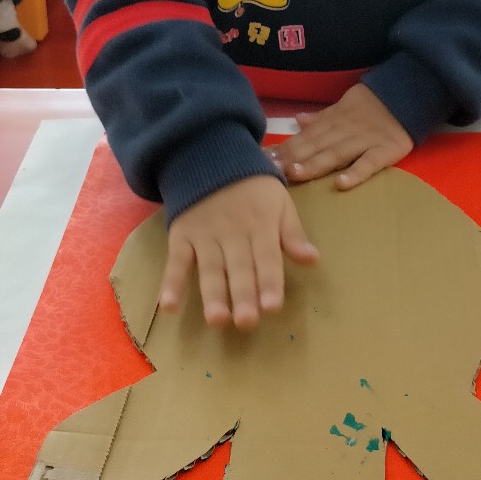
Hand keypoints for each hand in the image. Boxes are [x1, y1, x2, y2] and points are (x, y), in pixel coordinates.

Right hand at [159, 175, 318, 329]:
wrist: (211, 157)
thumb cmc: (254, 188)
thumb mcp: (280, 203)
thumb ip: (293, 233)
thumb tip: (312, 259)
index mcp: (260, 225)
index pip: (266, 257)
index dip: (269, 282)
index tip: (272, 307)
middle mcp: (233, 233)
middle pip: (238, 268)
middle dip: (243, 295)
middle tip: (247, 322)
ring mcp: (205, 236)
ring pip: (210, 269)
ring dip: (212, 295)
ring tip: (217, 320)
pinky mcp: (182, 236)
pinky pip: (176, 261)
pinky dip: (171, 283)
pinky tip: (168, 305)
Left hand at [274, 84, 412, 189]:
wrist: (407, 94)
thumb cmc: (373, 106)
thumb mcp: (344, 106)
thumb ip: (322, 118)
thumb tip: (297, 121)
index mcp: (334, 121)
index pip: (305, 136)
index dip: (285, 148)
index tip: (264, 158)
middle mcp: (345, 131)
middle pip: (315, 145)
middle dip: (292, 157)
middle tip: (270, 169)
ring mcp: (365, 141)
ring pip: (336, 153)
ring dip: (315, 163)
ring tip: (296, 173)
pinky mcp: (386, 151)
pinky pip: (369, 162)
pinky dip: (356, 172)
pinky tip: (341, 184)